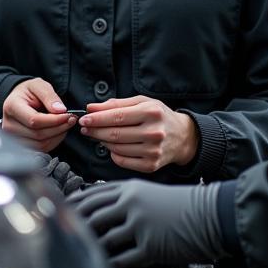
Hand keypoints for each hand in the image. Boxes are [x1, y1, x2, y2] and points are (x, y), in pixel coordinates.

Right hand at [2, 78, 76, 152]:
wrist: (19, 98)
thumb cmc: (28, 91)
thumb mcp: (39, 85)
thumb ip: (49, 96)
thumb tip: (60, 110)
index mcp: (12, 106)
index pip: (34, 120)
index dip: (54, 120)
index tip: (68, 115)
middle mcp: (9, 124)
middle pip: (38, 134)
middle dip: (59, 128)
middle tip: (71, 119)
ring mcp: (13, 137)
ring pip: (40, 144)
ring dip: (57, 136)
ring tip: (65, 124)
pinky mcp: (20, 145)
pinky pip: (40, 149)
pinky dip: (53, 141)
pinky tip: (58, 131)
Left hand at [69, 180, 227, 267]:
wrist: (210, 215)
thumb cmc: (180, 205)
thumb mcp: (150, 193)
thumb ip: (126, 198)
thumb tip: (101, 209)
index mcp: (130, 189)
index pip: (93, 196)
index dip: (74, 206)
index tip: (62, 212)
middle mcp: (131, 204)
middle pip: (93, 216)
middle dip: (77, 227)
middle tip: (63, 236)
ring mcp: (140, 226)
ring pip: (105, 238)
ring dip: (92, 248)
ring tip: (80, 255)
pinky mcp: (150, 248)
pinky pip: (122, 259)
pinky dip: (109, 264)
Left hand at [79, 96, 198, 171]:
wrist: (183, 137)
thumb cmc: (159, 116)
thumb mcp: (142, 102)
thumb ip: (116, 103)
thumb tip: (91, 108)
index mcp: (151, 112)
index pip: (117, 116)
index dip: (97, 118)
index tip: (84, 118)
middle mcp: (154, 132)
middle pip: (115, 134)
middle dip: (95, 130)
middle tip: (85, 127)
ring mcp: (153, 151)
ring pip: (116, 148)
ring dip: (103, 141)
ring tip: (99, 135)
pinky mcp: (151, 165)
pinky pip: (122, 161)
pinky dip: (113, 153)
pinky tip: (113, 146)